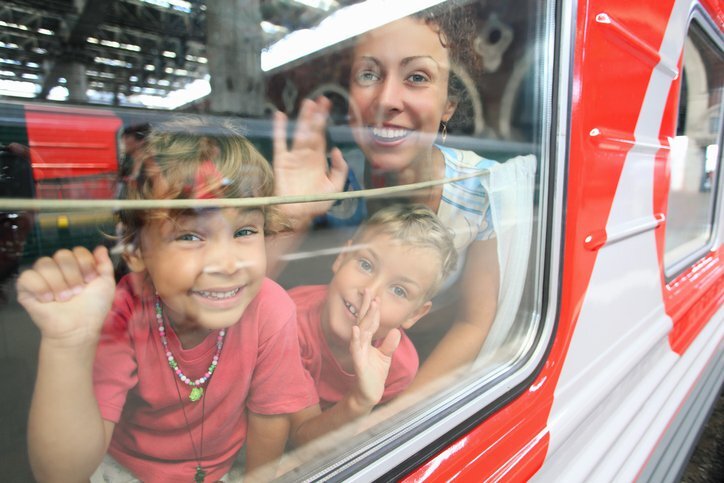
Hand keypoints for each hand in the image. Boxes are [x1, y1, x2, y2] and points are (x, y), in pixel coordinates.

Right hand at [16, 246, 115, 345]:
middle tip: (77, 292)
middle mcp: (58, 268)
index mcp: (76, 265)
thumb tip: (101, 248)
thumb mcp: (106, 284)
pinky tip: (47, 300)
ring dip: (58, 283)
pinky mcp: (26, 289)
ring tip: (64, 299)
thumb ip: (105, 265)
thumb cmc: (93, 308)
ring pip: (44, 263)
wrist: (79, 328)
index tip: (90, 281)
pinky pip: (27, 276)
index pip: (78, 251)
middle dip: (73, 275)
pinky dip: (40, 288)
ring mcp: (41, 277)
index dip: (85, 264)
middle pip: (62, 254)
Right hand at [273, 97, 348, 227]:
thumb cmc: (315, 203)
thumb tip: (336, 150)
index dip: (324, 121)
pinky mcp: (282, 161)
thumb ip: (339, 169)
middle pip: (312, 131)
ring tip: (307, 103)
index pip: (322, 136)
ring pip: (299, 133)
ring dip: (303, 119)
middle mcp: (306, 156)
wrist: (297, 216)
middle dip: (316, 116)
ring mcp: (293, 157)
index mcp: (319, 160)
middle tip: (320, 99)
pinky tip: (280, 116)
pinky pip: (280, 142)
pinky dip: (279, 129)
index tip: (327, 106)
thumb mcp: (335, 188)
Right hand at [349, 289, 400, 408]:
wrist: (369, 393)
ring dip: (365, 318)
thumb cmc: (375, 374)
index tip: (376, 295)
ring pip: (361, 331)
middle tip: (368, 290)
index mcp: (367, 341)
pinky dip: (356, 338)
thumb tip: (396, 330)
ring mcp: (358, 352)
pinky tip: (356, 328)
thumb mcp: (386, 356)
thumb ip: (390, 344)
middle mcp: (361, 343)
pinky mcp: (358, 362)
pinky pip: (356, 348)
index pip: (370, 322)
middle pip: (363, 321)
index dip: (373, 309)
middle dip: (366, 306)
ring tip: (369, 304)